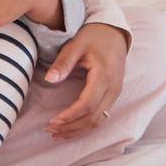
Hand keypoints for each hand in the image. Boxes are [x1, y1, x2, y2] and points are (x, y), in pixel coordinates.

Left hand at [44, 22, 128, 139]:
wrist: (115, 32)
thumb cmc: (94, 36)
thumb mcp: (76, 44)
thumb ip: (63, 62)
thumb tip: (49, 80)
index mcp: (104, 77)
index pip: (87, 104)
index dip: (70, 116)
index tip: (53, 121)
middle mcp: (113, 89)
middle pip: (94, 118)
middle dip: (71, 127)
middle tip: (49, 130)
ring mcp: (115, 94)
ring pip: (99, 120)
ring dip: (78, 130)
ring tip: (57, 134)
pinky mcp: (113, 95)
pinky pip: (101, 116)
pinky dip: (86, 125)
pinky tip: (71, 128)